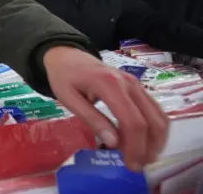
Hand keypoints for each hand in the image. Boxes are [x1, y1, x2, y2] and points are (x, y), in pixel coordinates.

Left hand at [43, 47, 167, 171]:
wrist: (67, 56)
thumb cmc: (64, 77)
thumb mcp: (68, 98)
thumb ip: (91, 118)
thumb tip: (113, 143)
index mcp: (109, 84)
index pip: (132, 120)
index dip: (135, 146)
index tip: (129, 165)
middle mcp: (129, 83)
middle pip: (151, 121)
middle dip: (147, 148)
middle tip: (135, 166)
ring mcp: (137, 84)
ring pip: (158, 117)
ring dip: (154, 141)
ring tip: (140, 158)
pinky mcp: (138, 88)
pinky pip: (154, 111)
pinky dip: (154, 130)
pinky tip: (142, 143)